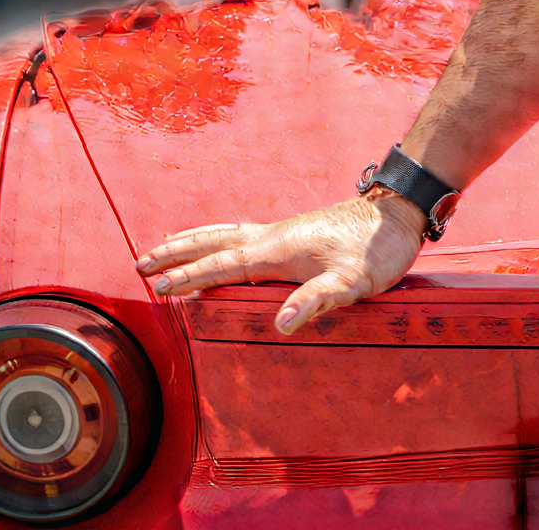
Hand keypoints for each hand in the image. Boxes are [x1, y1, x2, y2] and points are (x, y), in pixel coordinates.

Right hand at [136, 191, 428, 335]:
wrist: (400, 213)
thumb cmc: (378, 250)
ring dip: (192, 240)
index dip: (188, 278)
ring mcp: (284, 229)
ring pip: (226, 232)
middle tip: (138, 262)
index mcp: (278, 249)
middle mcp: (274, 234)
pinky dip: (218, 235)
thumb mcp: (352, 282)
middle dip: (176, 253)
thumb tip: (281, 324)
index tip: (155, 289)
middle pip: (213, 242)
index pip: (222, 266)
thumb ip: (317, 300)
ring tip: (163, 245)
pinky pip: (243, 231)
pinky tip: (221, 240)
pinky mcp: (295, 230)